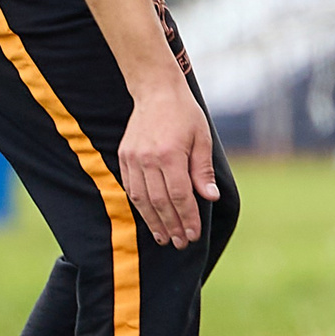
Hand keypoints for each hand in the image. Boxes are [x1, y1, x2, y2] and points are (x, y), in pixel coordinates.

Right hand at [115, 82, 218, 248]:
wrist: (155, 91)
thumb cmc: (184, 114)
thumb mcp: (202, 139)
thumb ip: (202, 171)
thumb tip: (210, 198)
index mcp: (170, 155)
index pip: (179, 196)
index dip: (187, 218)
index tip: (192, 235)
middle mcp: (148, 159)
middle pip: (160, 202)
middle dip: (172, 226)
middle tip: (180, 243)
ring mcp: (133, 159)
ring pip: (142, 199)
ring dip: (154, 222)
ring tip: (164, 238)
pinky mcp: (124, 157)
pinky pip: (131, 189)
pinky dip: (140, 207)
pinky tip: (150, 218)